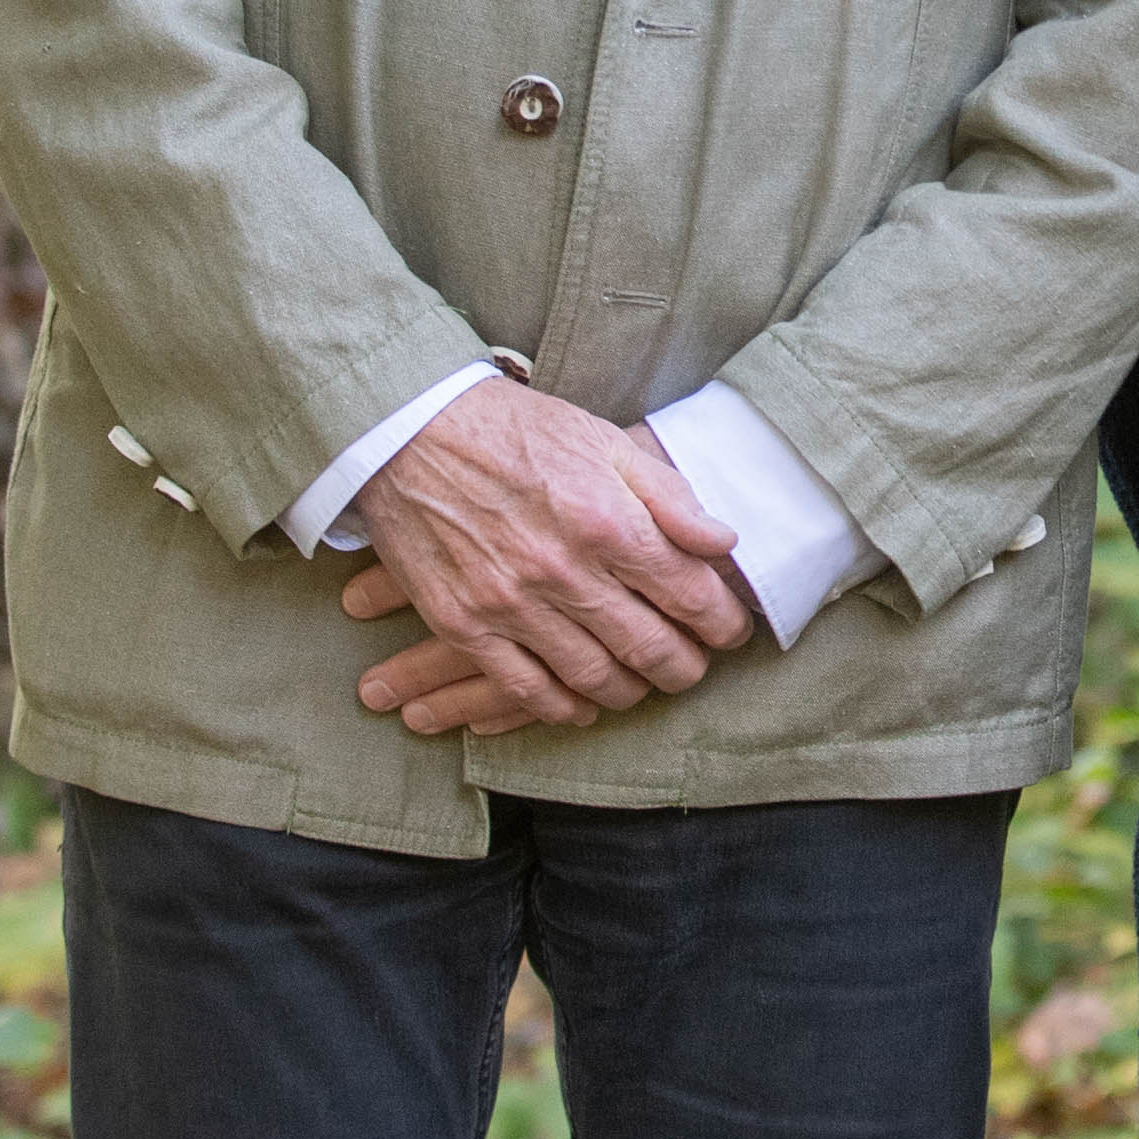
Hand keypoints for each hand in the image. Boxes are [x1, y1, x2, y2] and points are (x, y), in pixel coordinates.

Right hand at [341, 385, 751, 735]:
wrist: (409, 431)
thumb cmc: (514, 430)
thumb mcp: (602, 441)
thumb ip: (669, 496)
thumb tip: (723, 542)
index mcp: (607, 521)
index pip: (691, 595)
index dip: (723, 624)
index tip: (729, 630)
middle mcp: (564, 570)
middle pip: (650, 648)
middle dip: (685, 667)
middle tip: (694, 666)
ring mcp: (511, 604)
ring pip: (594, 678)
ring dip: (631, 691)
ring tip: (645, 683)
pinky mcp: (464, 624)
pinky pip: (526, 690)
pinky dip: (563, 708)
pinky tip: (582, 704)